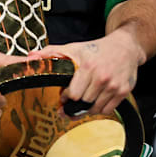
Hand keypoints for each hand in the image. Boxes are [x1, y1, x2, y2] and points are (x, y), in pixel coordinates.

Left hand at [28, 29, 144, 116]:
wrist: (126, 46)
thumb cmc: (96, 48)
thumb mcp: (74, 47)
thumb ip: (51, 52)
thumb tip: (30, 57)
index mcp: (88, 66)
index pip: (73, 94)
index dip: (66, 96)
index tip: (65, 93)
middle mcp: (102, 77)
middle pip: (82, 103)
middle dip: (76, 102)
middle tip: (75, 95)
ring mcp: (114, 85)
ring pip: (94, 109)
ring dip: (87, 106)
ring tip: (87, 95)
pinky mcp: (124, 92)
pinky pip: (107, 110)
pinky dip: (100, 108)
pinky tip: (98, 97)